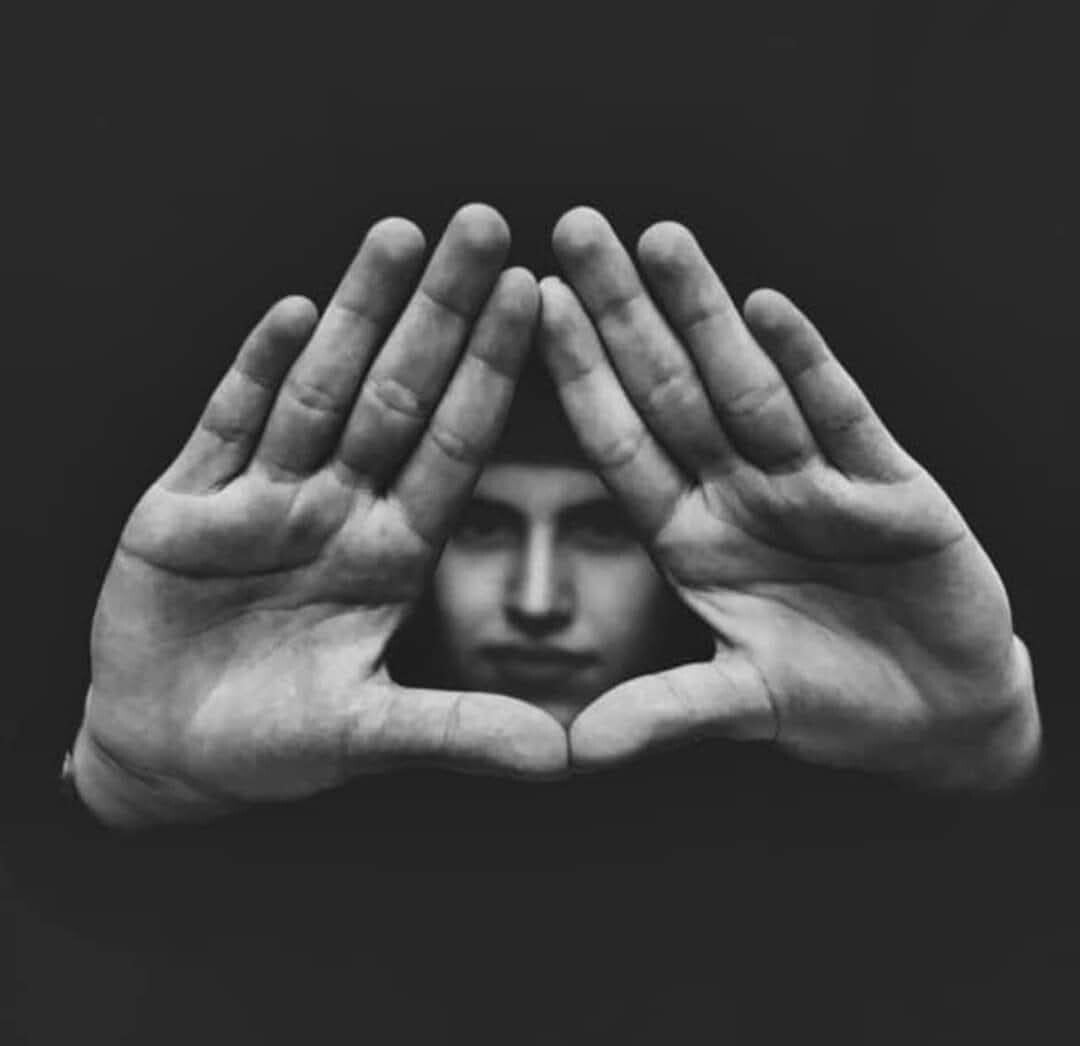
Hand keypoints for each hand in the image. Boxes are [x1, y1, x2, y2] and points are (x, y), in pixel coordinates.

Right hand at [72, 204, 567, 827]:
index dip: (493, 373)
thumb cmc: (276, 743)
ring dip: (356, 315)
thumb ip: (458, 733)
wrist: (169, 748)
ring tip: (398, 235)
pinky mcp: (185, 508)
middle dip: (440, 312)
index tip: (538, 298)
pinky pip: (227, 428)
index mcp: (392, 554)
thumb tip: (559, 760)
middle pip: (398, 394)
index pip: (455, 445)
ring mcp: (263, 501)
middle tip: (486, 224)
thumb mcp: (370, 737)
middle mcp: (338, 510)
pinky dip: (256, 374)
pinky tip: (293, 316)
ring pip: (319, 391)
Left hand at [538, 208, 1039, 789]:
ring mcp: (813, 485)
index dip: (579, 374)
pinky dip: (808, 366)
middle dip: (623, 312)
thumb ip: (663, 716)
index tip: (531, 304)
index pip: (621, 441)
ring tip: (659, 239)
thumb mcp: (741, 706)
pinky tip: (767, 308)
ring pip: (747, 386)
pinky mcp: (891, 490)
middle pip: (670, 390)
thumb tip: (575, 755)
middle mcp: (740, 495)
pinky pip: (840, 417)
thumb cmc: (832, 701)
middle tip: (574, 227)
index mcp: (691, 536)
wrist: (936, 711)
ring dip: (704, 316)